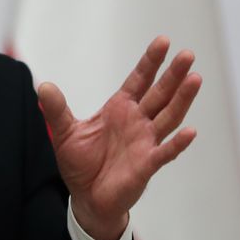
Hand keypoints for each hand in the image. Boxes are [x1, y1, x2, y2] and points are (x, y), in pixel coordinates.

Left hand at [37, 37, 200, 239]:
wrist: (86, 198)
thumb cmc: (81, 164)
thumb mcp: (65, 132)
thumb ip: (57, 109)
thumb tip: (43, 86)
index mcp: (120, 109)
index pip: (139, 80)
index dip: (151, 61)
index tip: (163, 41)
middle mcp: (137, 121)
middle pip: (160, 93)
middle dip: (173, 74)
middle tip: (188, 55)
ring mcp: (145, 142)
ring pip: (168, 116)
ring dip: (182, 99)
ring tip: (195, 79)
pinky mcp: (147, 164)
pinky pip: (165, 152)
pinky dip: (178, 143)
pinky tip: (190, 131)